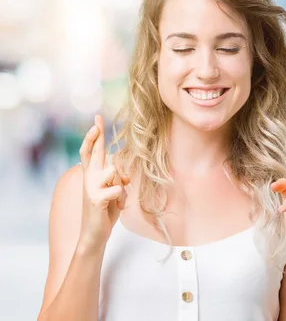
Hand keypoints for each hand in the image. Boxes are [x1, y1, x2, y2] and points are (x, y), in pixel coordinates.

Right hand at [78, 115, 129, 252]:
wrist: (94, 234)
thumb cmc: (105, 211)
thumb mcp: (114, 193)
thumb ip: (117, 181)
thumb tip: (125, 177)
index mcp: (93, 175)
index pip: (92, 151)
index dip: (94, 136)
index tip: (97, 120)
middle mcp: (89, 178)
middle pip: (94, 153)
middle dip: (95, 136)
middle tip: (97, 122)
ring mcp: (91, 188)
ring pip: (114, 171)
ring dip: (122, 186)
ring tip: (118, 200)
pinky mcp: (96, 199)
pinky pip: (118, 190)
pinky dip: (122, 199)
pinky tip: (118, 207)